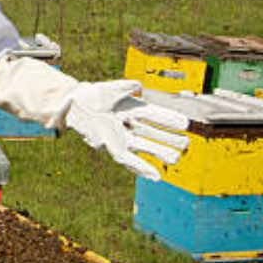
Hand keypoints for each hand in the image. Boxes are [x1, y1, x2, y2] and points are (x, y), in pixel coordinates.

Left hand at [63, 80, 190, 180]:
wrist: (76, 104)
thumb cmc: (95, 94)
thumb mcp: (114, 88)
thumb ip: (130, 86)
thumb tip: (141, 89)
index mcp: (134, 109)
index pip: (156, 115)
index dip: (169, 119)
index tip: (185, 123)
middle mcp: (131, 125)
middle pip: (155, 134)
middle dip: (170, 140)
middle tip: (186, 144)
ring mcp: (123, 137)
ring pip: (146, 147)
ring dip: (161, 154)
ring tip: (177, 158)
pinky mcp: (113, 148)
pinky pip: (129, 160)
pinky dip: (142, 169)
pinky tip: (156, 176)